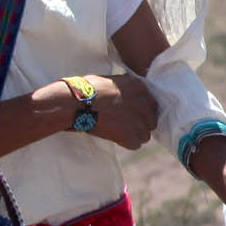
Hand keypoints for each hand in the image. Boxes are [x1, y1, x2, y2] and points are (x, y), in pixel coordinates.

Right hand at [42, 73, 157, 149]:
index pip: (152, 105)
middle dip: (140, 125)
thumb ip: (124, 88)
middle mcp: (143, 102)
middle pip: (151, 121)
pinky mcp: (129, 134)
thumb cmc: (86, 90)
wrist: (74, 103)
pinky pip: (135, 144)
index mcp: (139, 86)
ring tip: (118, 134)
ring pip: (145, 135)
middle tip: (124, 127)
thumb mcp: (110, 81)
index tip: (131, 116)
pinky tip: (114, 138)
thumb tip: (128, 95)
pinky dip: (126, 144)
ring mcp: (138, 119)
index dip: (141, 113)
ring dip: (133, 136)